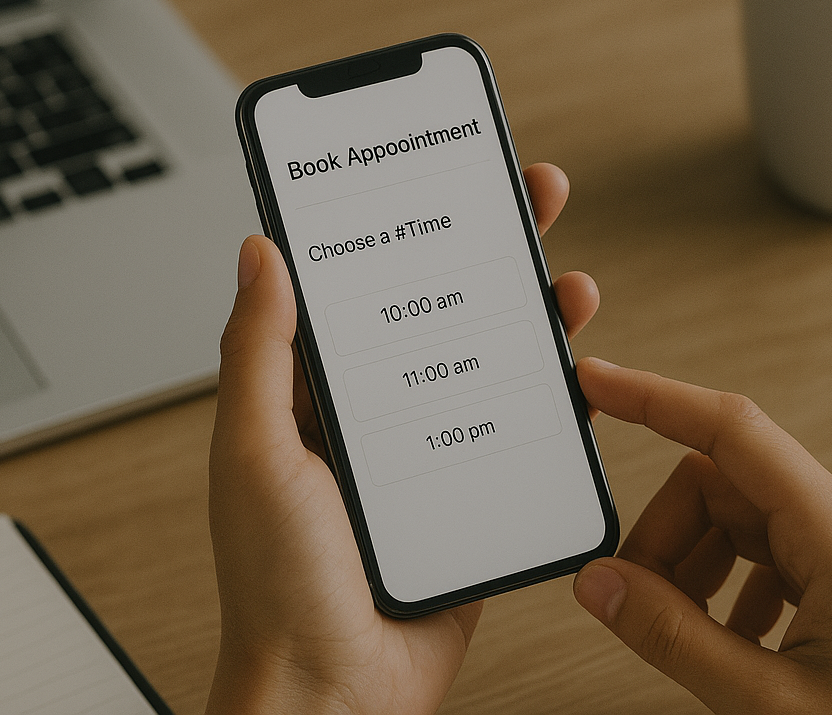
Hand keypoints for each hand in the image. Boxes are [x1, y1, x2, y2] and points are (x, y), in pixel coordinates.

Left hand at [206, 164, 598, 714]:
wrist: (336, 693)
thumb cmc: (277, 583)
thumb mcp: (255, 450)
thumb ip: (259, 350)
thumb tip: (260, 250)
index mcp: (315, 383)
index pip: (363, 279)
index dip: (400, 220)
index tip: (433, 168)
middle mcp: (374, 401)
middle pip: (437, 299)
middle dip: (486, 241)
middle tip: (527, 192)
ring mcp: (426, 440)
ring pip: (486, 351)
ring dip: (529, 306)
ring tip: (564, 276)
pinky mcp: (469, 481)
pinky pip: (515, 418)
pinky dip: (550, 386)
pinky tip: (576, 361)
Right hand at [573, 358, 831, 714]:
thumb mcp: (779, 705)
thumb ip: (676, 638)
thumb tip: (601, 585)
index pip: (729, 428)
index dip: (652, 397)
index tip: (597, 381)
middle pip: (718, 484)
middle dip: (667, 538)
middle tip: (639, 600)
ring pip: (740, 515)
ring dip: (697, 564)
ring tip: (693, 632)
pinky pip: (774, 543)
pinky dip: (736, 580)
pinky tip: (738, 636)